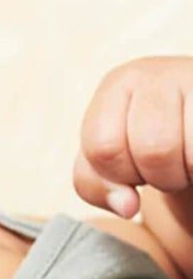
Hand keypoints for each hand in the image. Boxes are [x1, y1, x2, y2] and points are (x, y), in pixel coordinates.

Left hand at [74, 55, 192, 218]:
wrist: (191, 122)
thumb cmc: (148, 142)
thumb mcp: (109, 161)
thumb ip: (96, 185)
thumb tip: (127, 206)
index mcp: (120, 83)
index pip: (103, 147)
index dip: (118, 172)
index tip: (132, 163)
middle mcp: (161, 72)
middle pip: (152, 149)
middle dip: (157, 175)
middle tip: (166, 164)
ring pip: (189, 153)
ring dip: (185, 173)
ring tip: (185, 158)